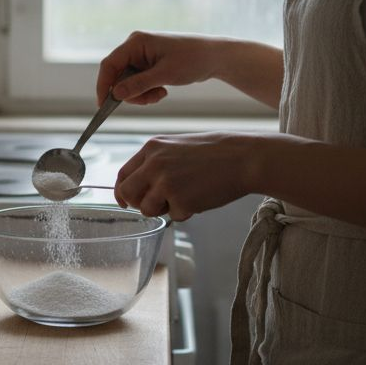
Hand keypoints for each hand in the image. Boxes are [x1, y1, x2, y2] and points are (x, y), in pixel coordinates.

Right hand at [96, 31, 225, 106]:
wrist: (214, 57)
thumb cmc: (192, 59)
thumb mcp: (164, 75)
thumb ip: (138, 85)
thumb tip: (115, 94)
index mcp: (136, 42)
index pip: (109, 64)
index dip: (104, 85)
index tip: (103, 105)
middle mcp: (135, 47)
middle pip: (118, 76)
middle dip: (131, 93)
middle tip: (148, 100)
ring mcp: (142, 56)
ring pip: (128, 82)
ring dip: (141, 94)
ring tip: (160, 94)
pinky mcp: (149, 64)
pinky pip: (138, 82)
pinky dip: (147, 91)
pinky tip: (162, 91)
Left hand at [114, 132, 260, 220]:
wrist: (242, 158)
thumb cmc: (215, 153)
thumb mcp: (177, 148)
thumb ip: (155, 163)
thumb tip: (138, 186)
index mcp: (151, 148)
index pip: (123, 174)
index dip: (122, 191)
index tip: (125, 201)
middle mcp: (153, 164)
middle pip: (127, 193)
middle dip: (138, 204)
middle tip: (156, 204)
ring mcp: (165, 183)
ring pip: (147, 209)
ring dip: (165, 209)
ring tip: (186, 195)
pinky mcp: (180, 200)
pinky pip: (174, 216)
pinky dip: (186, 212)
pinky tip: (201, 197)